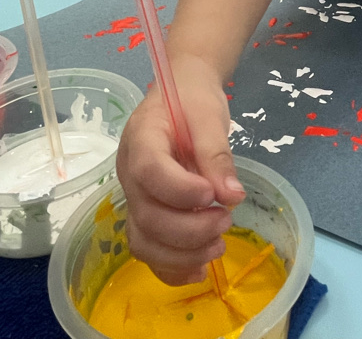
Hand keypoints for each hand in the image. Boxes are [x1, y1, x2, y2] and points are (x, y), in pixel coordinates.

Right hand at [116, 55, 245, 285]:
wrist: (181, 94)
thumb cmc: (192, 99)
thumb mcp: (208, 116)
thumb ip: (216, 154)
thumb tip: (231, 196)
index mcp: (141, 138)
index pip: (150, 171)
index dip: (180, 191)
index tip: (212, 194)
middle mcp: (130, 172)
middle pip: (147, 215)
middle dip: (189, 230)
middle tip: (225, 220)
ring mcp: (135, 196)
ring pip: (144, 240)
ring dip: (182, 254)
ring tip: (218, 245)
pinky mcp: (146, 213)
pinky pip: (149, 249)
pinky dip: (172, 267)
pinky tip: (200, 267)